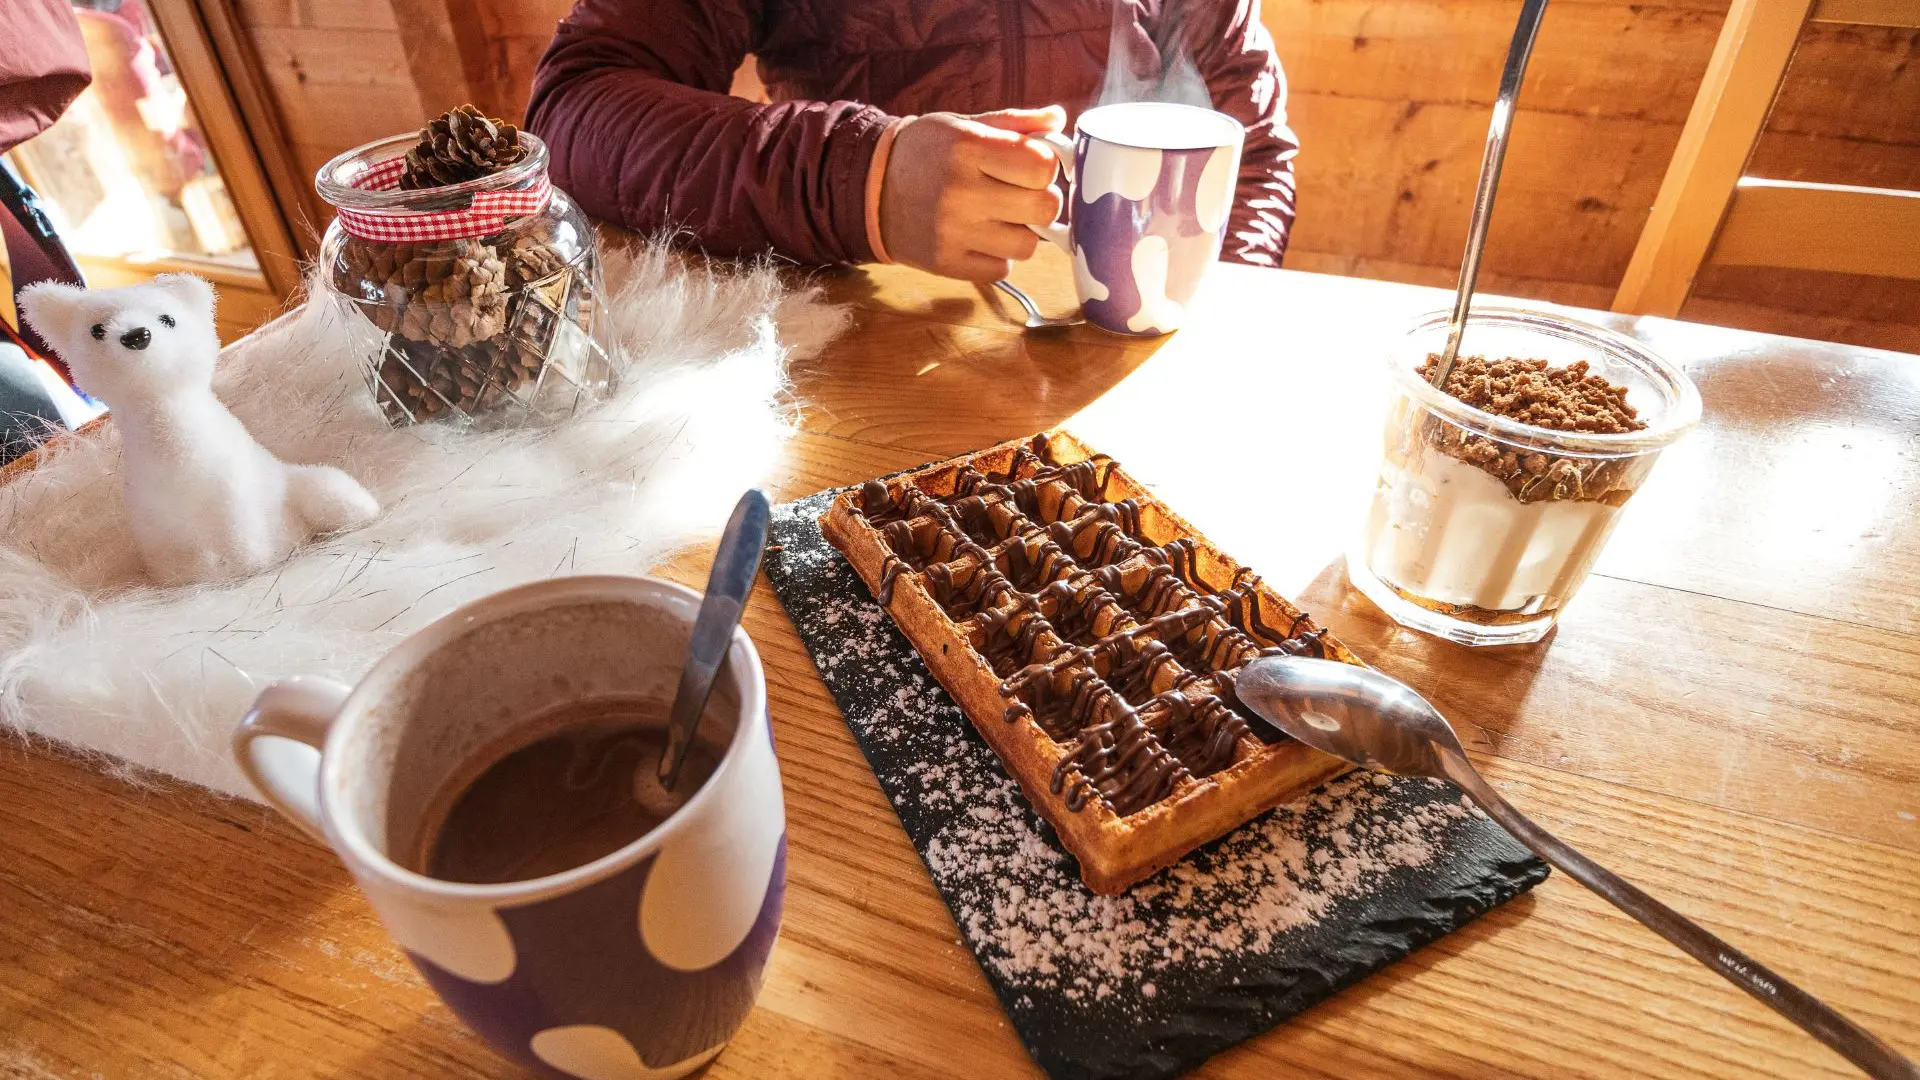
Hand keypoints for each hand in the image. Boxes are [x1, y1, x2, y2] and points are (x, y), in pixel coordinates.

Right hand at [878, 107, 1066, 281]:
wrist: (869, 189)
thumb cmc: (926, 153)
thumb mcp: (963, 126)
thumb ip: (1014, 123)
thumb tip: (1058, 119)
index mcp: (968, 148)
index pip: (1042, 166)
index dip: (1046, 167)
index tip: (1031, 166)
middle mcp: (960, 192)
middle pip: (1044, 208)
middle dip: (1040, 200)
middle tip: (1021, 194)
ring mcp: (953, 233)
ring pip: (1027, 245)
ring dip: (1021, 232)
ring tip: (999, 218)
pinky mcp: (947, 264)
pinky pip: (1002, 269)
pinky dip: (998, 256)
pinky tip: (981, 238)